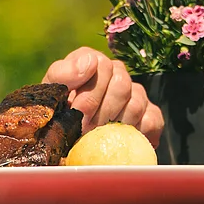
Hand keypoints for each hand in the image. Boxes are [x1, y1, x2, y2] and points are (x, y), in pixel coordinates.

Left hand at [46, 46, 163, 144]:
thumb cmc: (57, 115)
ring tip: (98, 139)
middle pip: (121, 84)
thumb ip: (63, 74)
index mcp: (93, 62)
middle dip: (101, 112)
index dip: (90, 92)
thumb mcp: (51, 94)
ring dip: (115, 126)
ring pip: (136, 104)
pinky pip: (152, 120)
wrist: (65, 141)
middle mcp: (117, 72)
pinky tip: (120, 141)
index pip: (102, 65)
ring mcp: (136, 93)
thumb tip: (90, 62)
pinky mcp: (149, 114)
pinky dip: (137, 133)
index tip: (78, 113)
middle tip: (86, 130)